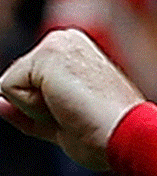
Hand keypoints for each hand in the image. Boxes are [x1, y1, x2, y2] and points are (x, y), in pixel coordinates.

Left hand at [0, 29, 145, 170]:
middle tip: (74, 113)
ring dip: (35, 108)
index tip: (77, 113)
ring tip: (71, 109)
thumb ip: (28, 111)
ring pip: (12, 84)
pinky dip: (30, 107)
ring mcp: (57, 43)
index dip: (42, 108)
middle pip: (18, 80)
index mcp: (74, 51)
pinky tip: (64, 105)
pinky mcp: (46, 54)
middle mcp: (65, 40)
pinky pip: (6, 88)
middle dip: (36, 106)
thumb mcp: (59, 122)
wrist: (126, 135)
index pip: (30, 81)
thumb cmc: (106, 133)